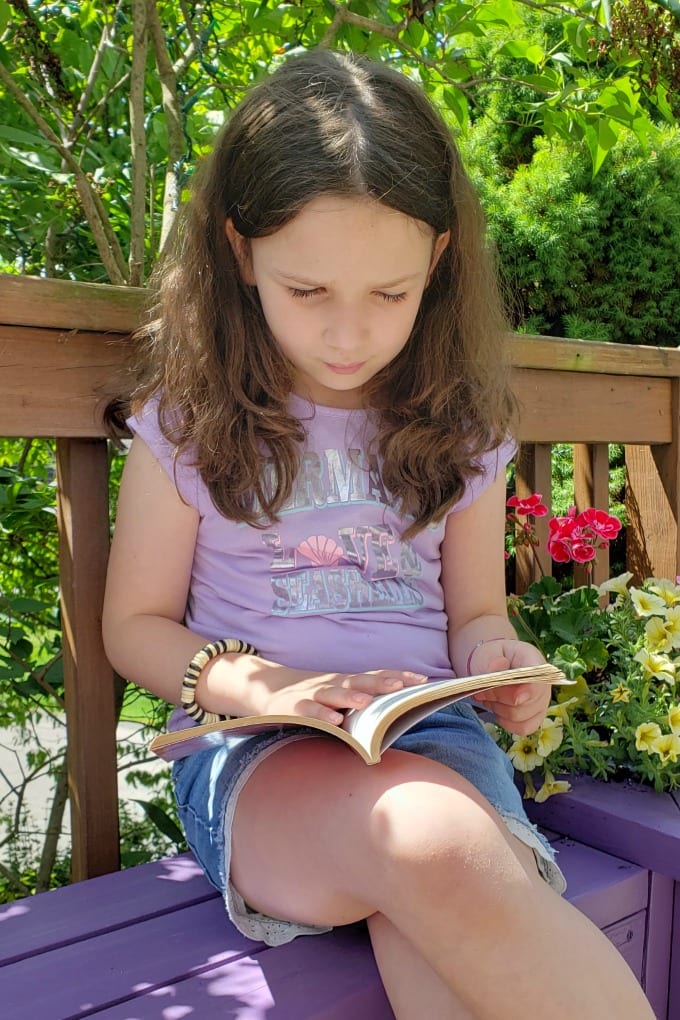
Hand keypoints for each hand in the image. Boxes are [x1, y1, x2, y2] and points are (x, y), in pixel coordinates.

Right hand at [251, 663, 427, 725]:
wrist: (268, 688)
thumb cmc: (313, 697)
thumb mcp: (338, 696)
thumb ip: (361, 703)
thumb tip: (396, 716)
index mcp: (347, 682)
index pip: (377, 676)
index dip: (398, 676)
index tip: (423, 680)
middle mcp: (334, 684)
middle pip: (360, 681)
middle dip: (381, 683)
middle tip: (401, 686)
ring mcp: (314, 694)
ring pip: (334, 693)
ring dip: (350, 697)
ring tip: (366, 702)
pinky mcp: (295, 707)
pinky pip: (310, 711)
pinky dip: (321, 714)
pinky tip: (334, 721)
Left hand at [471, 639, 550, 734]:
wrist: (492, 666)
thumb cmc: (492, 658)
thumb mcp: (487, 654)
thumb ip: (491, 661)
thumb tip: (498, 667)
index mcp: (534, 660)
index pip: (539, 677)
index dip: (528, 690)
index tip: (513, 697)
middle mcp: (544, 683)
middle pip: (525, 702)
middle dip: (499, 698)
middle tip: (482, 689)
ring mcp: (542, 702)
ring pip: (520, 717)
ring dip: (499, 709)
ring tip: (489, 696)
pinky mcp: (535, 718)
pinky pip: (522, 728)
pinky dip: (505, 721)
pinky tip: (497, 708)